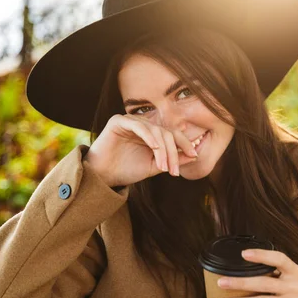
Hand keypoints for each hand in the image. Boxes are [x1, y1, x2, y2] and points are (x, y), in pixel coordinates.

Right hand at [83, 114, 198, 186]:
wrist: (103, 176)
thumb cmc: (127, 171)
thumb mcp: (155, 167)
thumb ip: (173, 160)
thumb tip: (194, 156)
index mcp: (152, 134)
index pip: (173, 134)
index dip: (185, 143)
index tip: (194, 155)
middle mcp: (143, 125)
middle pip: (166, 133)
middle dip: (173, 152)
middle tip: (174, 171)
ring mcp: (131, 121)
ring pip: (155, 130)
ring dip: (162, 150)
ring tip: (163, 167)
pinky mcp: (118, 121)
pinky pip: (138, 126)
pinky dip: (149, 137)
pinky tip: (155, 149)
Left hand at [216, 249, 297, 297]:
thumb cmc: (296, 289)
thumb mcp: (292, 275)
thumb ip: (273, 270)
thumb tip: (240, 267)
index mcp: (294, 271)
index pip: (279, 259)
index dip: (262, 255)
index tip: (243, 254)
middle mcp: (294, 286)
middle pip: (264, 283)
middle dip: (240, 283)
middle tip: (221, 282)